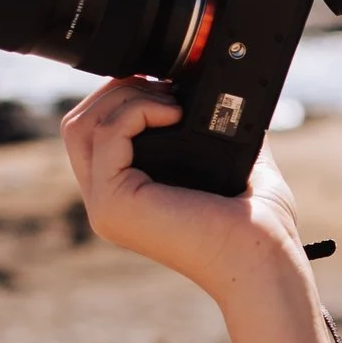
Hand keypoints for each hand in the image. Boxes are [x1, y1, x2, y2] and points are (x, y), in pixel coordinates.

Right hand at [60, 80, 306, 301]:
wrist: (262, 259)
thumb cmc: (256, 224)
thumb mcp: (229, 160)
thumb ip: (212, 126)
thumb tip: (214, 85)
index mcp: (126, 196)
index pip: (92, 133)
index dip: (119, 98)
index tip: (161, 83)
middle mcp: (107, 203)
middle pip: (79, 123)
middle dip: (118, 90)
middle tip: (164, 86)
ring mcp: (104, 206)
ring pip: (82, 125)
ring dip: (127, 96)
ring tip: (171, 100)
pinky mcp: (114, 203)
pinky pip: (107, 133)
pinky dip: (138, 110)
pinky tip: (174, 113)